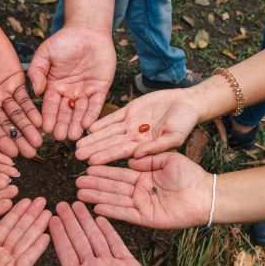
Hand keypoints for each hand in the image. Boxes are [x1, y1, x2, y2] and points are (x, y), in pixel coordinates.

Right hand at [0, 21, 42, 157]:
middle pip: (6, 125)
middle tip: (30, 154)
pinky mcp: (16, 83)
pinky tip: (40, 122)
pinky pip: (26, 100)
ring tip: (38, 143)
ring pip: (18, 116)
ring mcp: (4, 94)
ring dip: (28, 129)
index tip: (10, 153)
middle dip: (18, 139)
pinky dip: (33, 111)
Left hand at [0, 198, 51, 265]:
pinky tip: (45, 236)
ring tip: (47, 214)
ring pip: (25, 242)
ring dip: (37, 228)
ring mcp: (8, 265)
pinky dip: (37, 249)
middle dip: (31, 216)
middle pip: (19, 231)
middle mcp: (1, 254)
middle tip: (42, 201)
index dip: (16, 212)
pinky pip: (27, 260)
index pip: (6, 225)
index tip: (26, 200)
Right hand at [28, 26, 115, 140]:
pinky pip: (96, 104)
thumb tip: (36, 91)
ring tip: (73, 136)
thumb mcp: (46, 53)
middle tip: (60, 137)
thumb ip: (38, 71)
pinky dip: (92, 114)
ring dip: (76, 124)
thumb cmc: (64, 40)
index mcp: (54, 86)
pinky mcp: (101, 89)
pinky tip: (87, 124)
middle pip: (65, 112)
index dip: (48, 117)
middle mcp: (69, 92)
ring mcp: (85, 91)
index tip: (45, 129)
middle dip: (62, 125)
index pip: (50, 105)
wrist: (88, 30)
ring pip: (80, 111)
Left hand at [30, 202, 167, 265]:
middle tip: (60, 203)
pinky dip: (108, 230)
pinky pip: (116, 243)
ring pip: (95, 238)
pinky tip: (100, 217)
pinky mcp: (128, 265)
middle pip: (78, 240)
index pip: (65, 252)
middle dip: (69, 222)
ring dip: (86, 221)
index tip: (49, 219)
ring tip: (78, 204)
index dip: (57, 235)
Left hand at [75, 89, 200, 164]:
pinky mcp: (130, 111)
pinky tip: (88, 127)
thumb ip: (157, 147)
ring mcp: (131, 124)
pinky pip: (113, 118)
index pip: (121, 152)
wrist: (188, 103)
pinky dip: (101, 122)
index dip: (106, 156)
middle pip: (110, 144)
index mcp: (144, 146)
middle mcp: (134, 137)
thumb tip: (136, 156)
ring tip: (77, 143)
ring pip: (108, 132)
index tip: (91, 162)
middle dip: (94, 149)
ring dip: (93, 138)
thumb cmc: (185, 122)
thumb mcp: (175, 136)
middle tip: (76, 155)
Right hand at [76, 152, 212, 228]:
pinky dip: (112, 212)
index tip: (87, 166)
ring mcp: (142, 205)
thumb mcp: (168, 158)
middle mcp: (140, 191)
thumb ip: (148, 158)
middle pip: (113, 187)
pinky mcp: (147, 218)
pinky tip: (97, 208)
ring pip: (115, 200)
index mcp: (144, 176)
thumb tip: (130, 159)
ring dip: (98, 198)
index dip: (103, 170)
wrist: (205, 194)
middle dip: (95, 184)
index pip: (119, 173)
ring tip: (80, 194)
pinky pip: (126, 215)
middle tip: (77, 181)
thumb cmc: (190, 175)